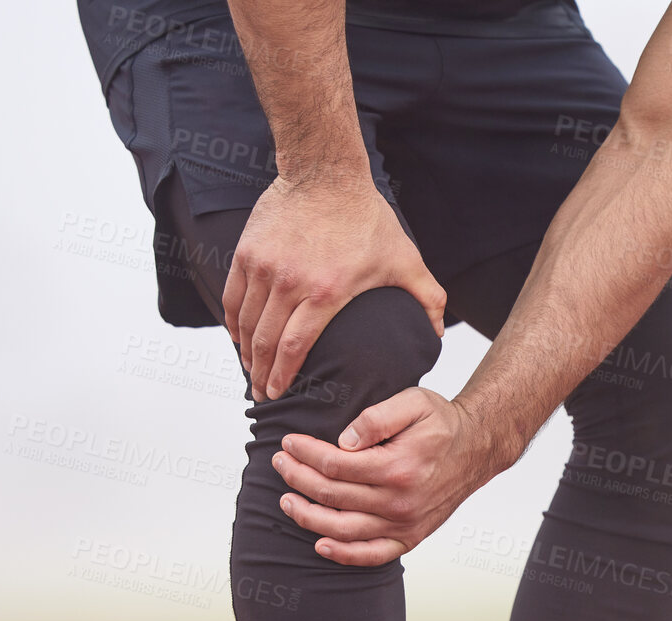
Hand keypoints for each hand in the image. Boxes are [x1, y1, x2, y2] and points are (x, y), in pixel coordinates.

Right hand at [223, 177, 446, 399]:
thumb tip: (439, 336)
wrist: (327, 173)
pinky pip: (232, 297)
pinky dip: (232, 322)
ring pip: (246, 322)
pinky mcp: (247, 252)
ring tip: (251, 371)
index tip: (281, 394)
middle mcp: (290, 282)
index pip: (295, 347)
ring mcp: (264, 266)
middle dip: (262, 374)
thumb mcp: (404, 259)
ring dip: (246, 353)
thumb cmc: (366, 217)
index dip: (284, 376)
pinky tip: (239, 338)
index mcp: (326, 291)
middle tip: (263, 395)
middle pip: (266, 342)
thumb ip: (426, 298)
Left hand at [273, 388, 513, 565]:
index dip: (305, 453)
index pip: (335, 465)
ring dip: (308, 517)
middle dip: (298, 478)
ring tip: (286, 502)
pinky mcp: (410, 537)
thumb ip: (376, 419)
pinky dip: (344, 554)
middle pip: (332, 496)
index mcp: (397, 467)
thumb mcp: (413, 402)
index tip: (288, 442)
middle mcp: (399, 502)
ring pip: (343, 529)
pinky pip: (371, 555)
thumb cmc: (442, 423)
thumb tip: (342, 441)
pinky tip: (320, 544)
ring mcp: (404, 524)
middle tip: (280, 463)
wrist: (477, 448)